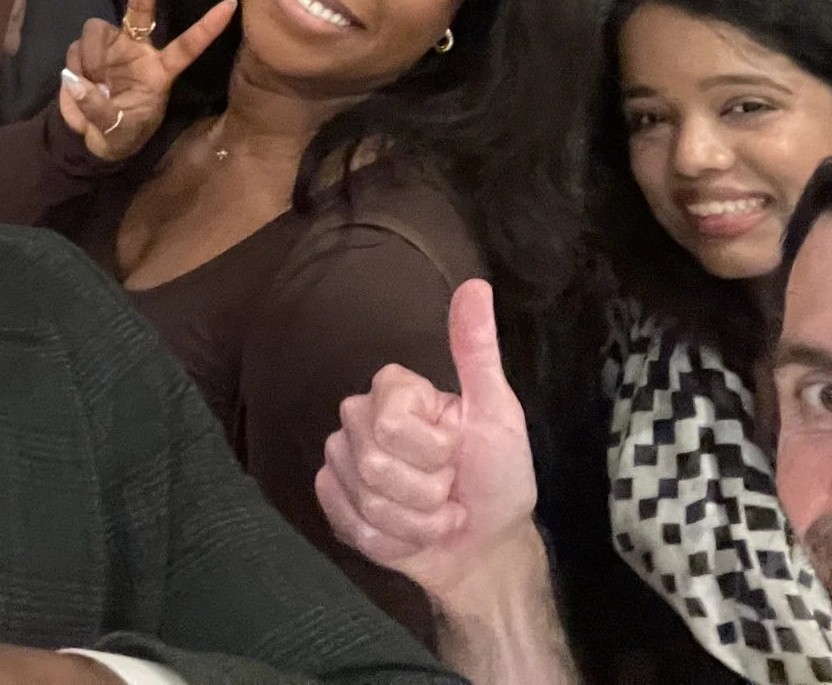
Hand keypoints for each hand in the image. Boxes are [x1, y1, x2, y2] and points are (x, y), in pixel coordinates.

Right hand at [59, 0, 235, 162]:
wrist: (93, 139)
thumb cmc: (119, 134)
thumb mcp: (115, 131)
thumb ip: (97, 109)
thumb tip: (75, 81)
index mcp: (159, 70)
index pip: (189, 44)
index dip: (208, 25)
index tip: (231, 3)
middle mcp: (138, 49)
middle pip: (143, 4)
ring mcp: (113, 46)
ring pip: (96, 30)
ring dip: (89, 57)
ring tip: (92, 86)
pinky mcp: (89, 51)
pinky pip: (76, 49)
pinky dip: (74, 67)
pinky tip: (80, 83)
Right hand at [314, 279, 540, 606]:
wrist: (485, 547)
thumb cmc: (497, 477)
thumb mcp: (498, 415)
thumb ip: (477, 352)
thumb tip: (477, 285)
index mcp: (396, 391)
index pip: (390, 420)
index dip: (432, 451)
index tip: (458, 453)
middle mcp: (360, 417)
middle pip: (374, 463)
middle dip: (425, 494)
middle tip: (449, 490)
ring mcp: (341, 460)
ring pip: (364, 500)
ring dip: (415, 524)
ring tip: (436, 516)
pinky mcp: (333, 500)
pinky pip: (348, 524)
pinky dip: (392, 542)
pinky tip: (410, 535)